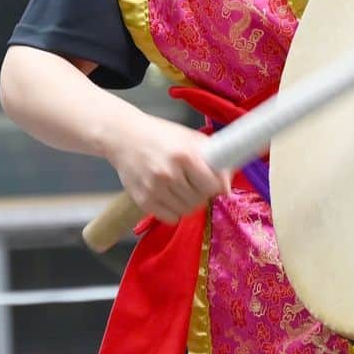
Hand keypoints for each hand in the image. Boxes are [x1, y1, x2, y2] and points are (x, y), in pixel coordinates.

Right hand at [104, 112, 230, 223]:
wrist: (125, 138)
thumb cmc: (162, 135)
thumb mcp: (190, 138)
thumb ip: (212, 157)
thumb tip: (228, 183)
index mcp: (184, 155)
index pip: (212, 185)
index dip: (218, 185)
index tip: (217, 182)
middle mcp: (169, 173)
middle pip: (200, 199)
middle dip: (204, 193)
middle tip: (199, 184)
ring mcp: (154, 189)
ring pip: (186, 210)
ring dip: (191, 202)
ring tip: (186, 188)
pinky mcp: (143, 200)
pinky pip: (170, 218)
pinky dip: (176, 211)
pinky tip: (173, 197)